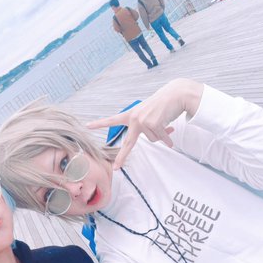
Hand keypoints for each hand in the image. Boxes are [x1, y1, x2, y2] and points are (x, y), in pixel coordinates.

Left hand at [87, 78, 203, 168]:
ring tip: (164, 121)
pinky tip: (171, 130)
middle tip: (116, 167)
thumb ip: (150, 129)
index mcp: (131, 115)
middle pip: (129, 143)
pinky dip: (168, 138)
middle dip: (122, 156)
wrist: (175, 94)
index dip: (100, 123)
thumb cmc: (162, 105)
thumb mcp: (150, 115)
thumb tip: (162, 142)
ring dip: (160, 133)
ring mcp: (144, 121)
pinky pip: (161, 139)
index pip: (113, 120)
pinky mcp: (154, 124)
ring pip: (152, 139)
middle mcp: (135, 118)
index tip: (87, 125)